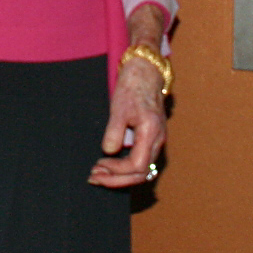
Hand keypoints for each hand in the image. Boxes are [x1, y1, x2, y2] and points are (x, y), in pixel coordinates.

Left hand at [90, 55, 166, 188]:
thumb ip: (114, 131)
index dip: (117, 171)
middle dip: (116, 179)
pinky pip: (141, 161)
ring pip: (143, 170)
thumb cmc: (132, 87)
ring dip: (121, 176)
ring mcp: (157, 141)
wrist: (145, 73)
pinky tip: (110, 166)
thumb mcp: (119, 108)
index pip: (137, 166)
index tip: (98, 165)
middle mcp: (158, 141)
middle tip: (94, 177)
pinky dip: (125, 168)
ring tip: (99, 174)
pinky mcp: (152, 139)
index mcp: (151, 133)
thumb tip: (109, 151)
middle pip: (141, 174)